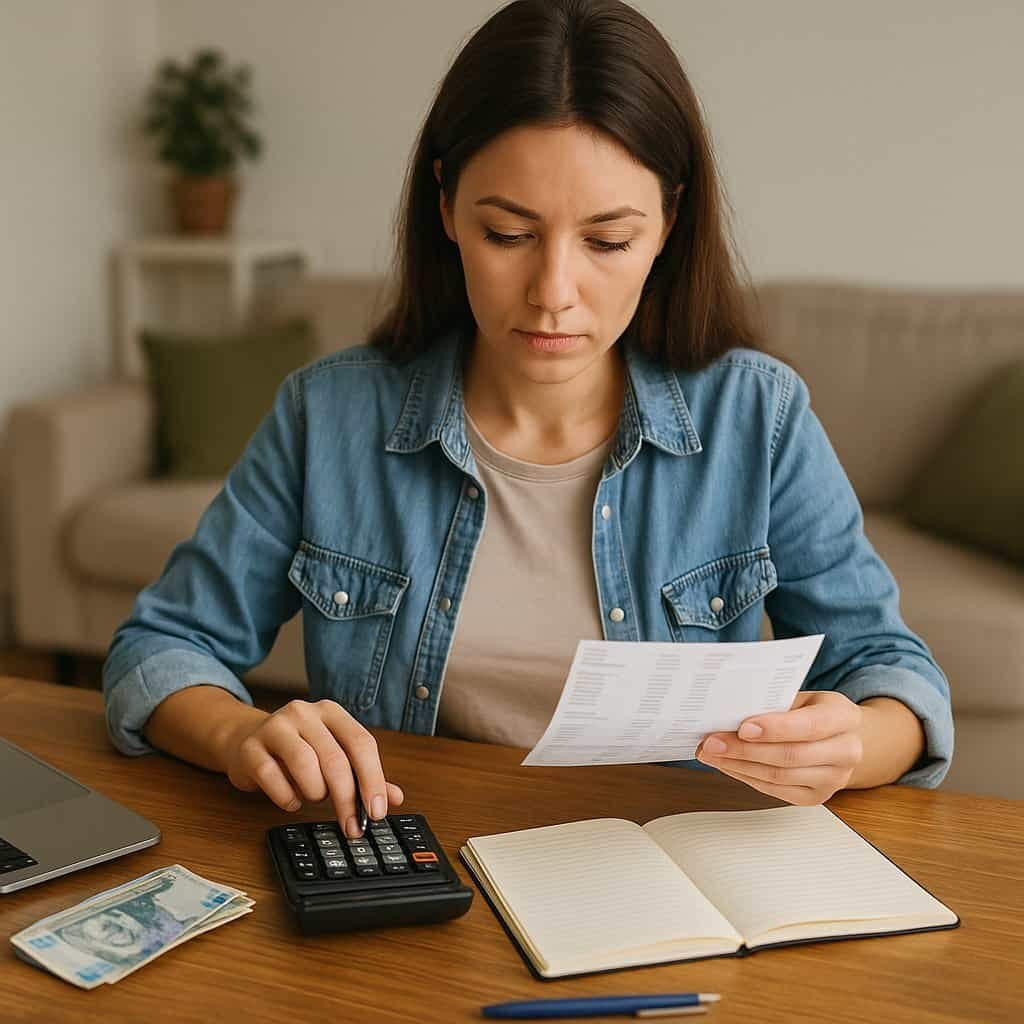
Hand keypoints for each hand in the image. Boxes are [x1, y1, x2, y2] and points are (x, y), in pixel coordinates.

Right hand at [223, 699, 403, 835]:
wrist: (245, 739)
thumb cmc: (297, 749)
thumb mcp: (332, 754)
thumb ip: (363, 774)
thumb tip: (395, 798)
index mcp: (332, 712)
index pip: (361, 743)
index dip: (373, 779)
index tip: (377, 811)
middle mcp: (305, 714)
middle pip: (335, 758)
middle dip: (347, 799)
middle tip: (351, 826)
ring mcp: (275, 727)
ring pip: (305, 764)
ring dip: (315, 792)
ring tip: (314, 797)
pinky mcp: (250, 747)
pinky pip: (272, 776)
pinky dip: (286, 796)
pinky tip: (291, 800)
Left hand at [695, 691, 863, 804]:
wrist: (841, 738)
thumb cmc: (814, 712)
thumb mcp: (802, 697)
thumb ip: (775, 702)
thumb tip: (729, 709)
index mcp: (844, 717)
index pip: (809, 725)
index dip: (774, 728)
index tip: (742, 727)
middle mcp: (846, 751)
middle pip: (789, 755)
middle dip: (744, 749)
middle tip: (712, 742)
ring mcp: (834, 779)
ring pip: (778, 776)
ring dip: (738, 765)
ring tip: (711, 753)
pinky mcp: (816, 797)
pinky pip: (775, 790)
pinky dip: (746, 776)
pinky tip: (727, 765)